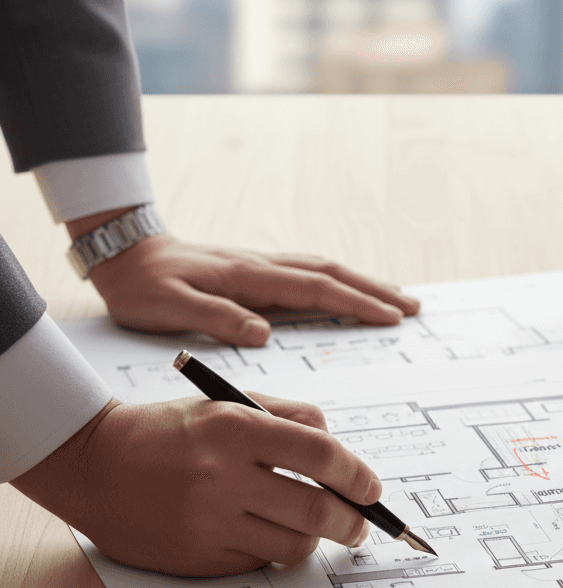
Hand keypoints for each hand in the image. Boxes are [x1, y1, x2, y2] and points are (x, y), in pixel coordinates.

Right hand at [12, 393, 381, 576]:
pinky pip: (259, 562)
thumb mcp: (226, 403)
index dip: (358, 475)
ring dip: (315, 539)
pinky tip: (266, 533)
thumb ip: (288, 418)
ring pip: (294, 544)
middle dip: (352, 521)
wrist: (93, 465)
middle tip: (360, 524)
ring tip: (316, 528)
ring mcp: (208, 522)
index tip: (371, 489)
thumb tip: (340, 453)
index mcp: (234, 427)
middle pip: (317, 509)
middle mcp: (222, 476)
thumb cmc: (167, 430)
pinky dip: (273, 550)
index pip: (320, 454)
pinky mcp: (197, 557)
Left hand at [71, 212, 418, 345]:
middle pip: (332, 273)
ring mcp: (262, 267)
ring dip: (363, 283)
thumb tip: (264, 333)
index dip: (356, 302)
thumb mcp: (169, 308)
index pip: (315, 288)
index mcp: (249, 277)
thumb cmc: (145, 287)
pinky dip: (339, 281)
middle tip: (413, 306)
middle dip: (376, 290)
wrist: (125, 254)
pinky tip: (349, 290)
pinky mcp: (256, 272)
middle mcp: (263, 267)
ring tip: (396, 297)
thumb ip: (216, 319)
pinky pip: (309, 274)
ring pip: (324, 270)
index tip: (391, 317)